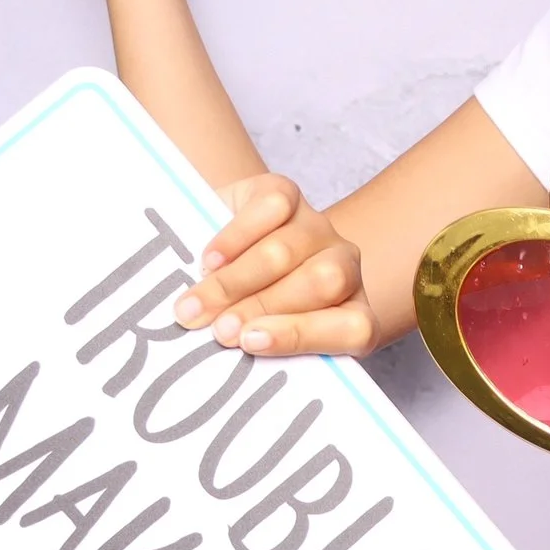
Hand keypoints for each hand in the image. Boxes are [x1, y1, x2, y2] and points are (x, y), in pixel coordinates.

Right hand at [173, 175, 379, 356]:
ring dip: (234, 282)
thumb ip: (256, 349)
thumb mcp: (252, 339)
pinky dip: (237, 236)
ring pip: (286, 251)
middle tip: (217, 329)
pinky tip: (209, 260)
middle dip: (262, 307)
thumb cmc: (237, 313)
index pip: (355, 329)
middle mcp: (343, 266)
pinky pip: (273, 207)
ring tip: (194, 305)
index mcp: (351, 311)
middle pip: (321, 282)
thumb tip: (223, 356)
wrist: (216, 252)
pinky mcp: (288, 193)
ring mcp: (318, 228)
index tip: (250, 342)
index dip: (304, 335)